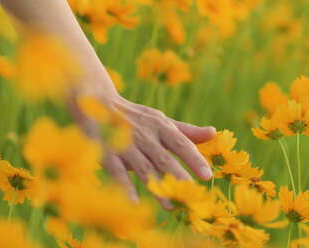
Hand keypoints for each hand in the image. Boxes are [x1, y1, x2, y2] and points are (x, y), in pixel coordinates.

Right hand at [68, 92, 214, 208]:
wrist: (95, 101)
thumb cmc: (134, 116)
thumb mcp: (160, 120)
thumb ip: (186, 131)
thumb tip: (214, 133)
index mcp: (161, 126)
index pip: (182, 143)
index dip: (194, 159)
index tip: (207, 176)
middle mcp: (145, 135)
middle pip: (165, 158)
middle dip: (178, 177)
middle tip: (192, 197)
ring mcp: (125, 144)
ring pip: (144, 168)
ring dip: (157, 187)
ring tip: (170, 207)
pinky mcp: (107, 153)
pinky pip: (117, 171)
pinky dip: (125, 186)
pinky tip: (134, 203)